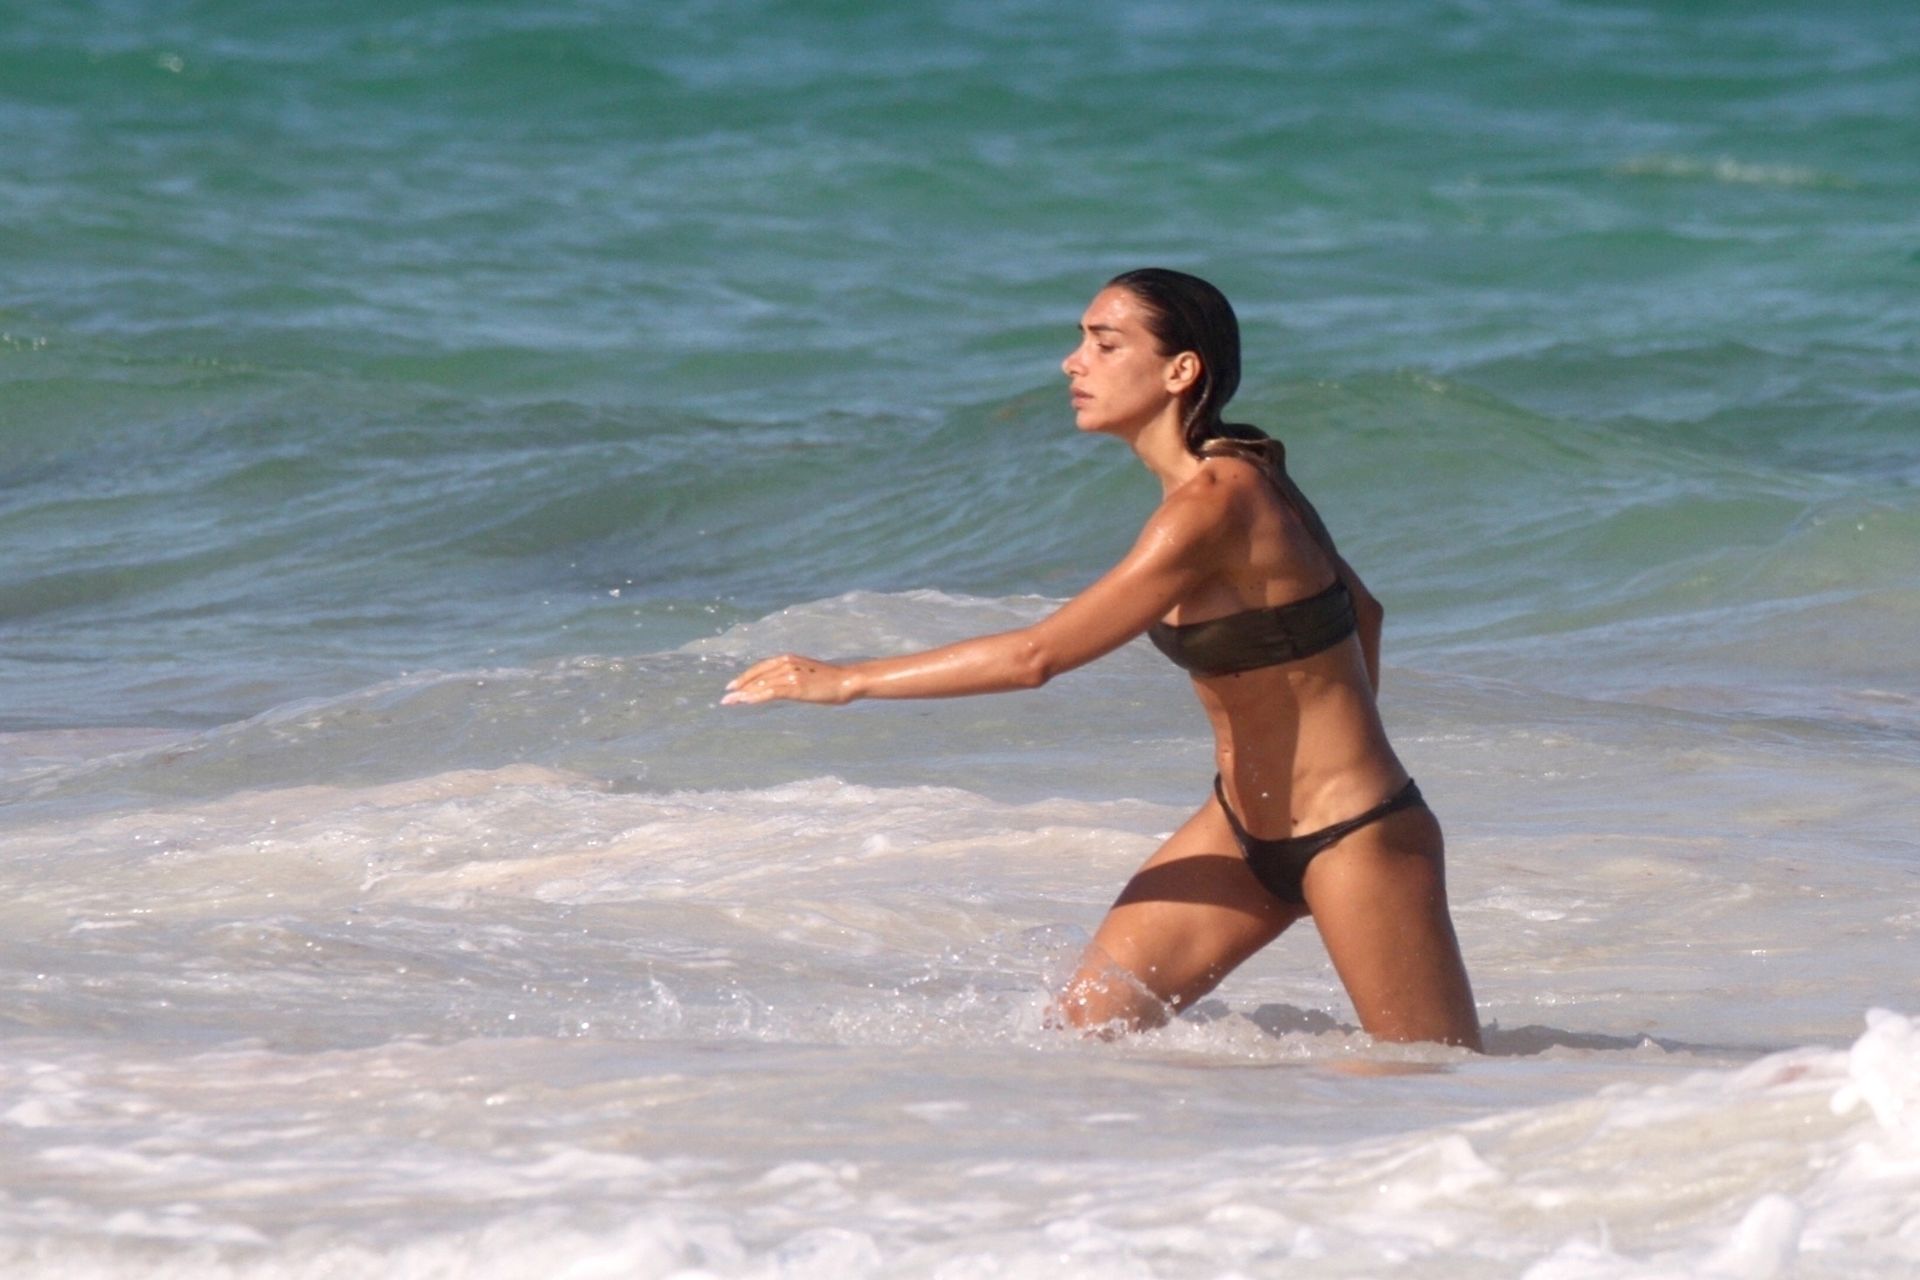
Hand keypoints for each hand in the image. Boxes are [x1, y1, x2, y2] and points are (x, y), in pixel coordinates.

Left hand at [721, 653, 855, 705]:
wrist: (846, 681)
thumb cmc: (830, 680)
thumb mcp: (807, 674)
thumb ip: (792, 677)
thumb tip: (781, 687)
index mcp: (788, 658)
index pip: (760, 667)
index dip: (745, 677)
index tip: (733, 686)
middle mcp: (786, 663)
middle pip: (756, 675)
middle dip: (739, 686)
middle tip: (725, 697)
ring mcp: (790, 675)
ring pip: (760, 684)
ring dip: (743, 694)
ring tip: (730, 702)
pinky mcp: (795, 687)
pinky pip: (770, 692)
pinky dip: (755, 697)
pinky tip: (746, 702)